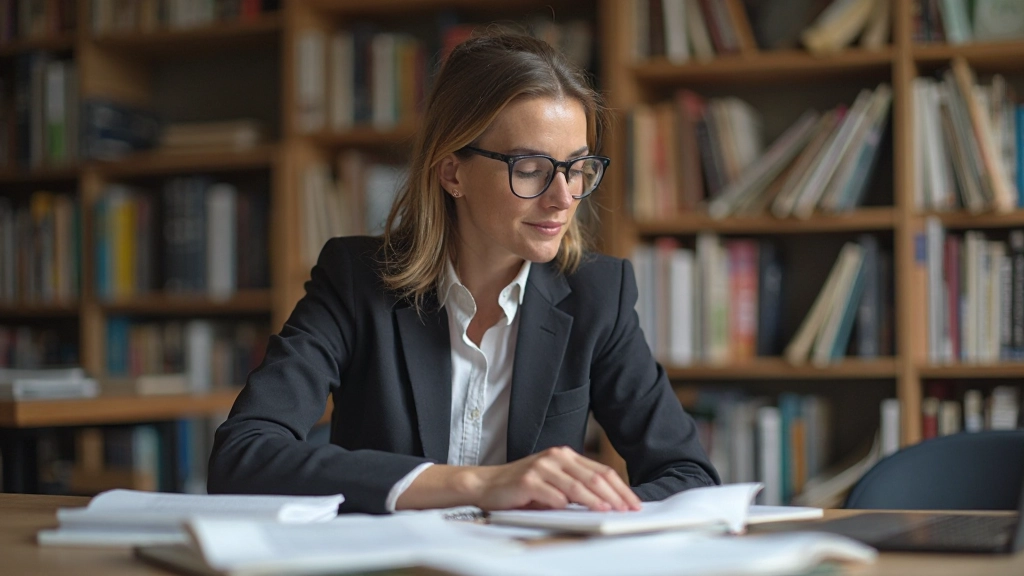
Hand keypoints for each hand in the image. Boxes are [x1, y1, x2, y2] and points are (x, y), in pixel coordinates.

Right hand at [469, 446, 642, 511]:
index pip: (601, 471)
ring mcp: (542, 467)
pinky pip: (552, 494)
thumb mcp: (553, 482)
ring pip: (577, 486)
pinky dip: (566, 504)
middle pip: (593, 476)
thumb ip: (576, 486)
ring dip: (595, 500)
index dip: (620, 487)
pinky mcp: (528, 480)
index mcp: (565, 456)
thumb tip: (608, 502)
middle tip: (627, 510)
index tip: (633, 502)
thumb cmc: (523, 487)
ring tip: (609, 511)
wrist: (487, 484)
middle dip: (614, 495)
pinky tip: (576, 512)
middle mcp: (556, 457)